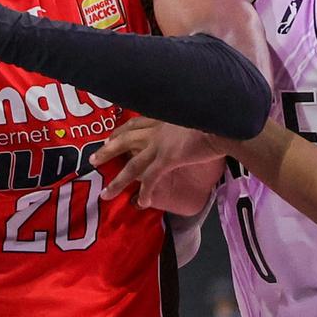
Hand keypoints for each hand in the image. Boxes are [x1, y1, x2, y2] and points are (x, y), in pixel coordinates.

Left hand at [90, 117, 221, 210]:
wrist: (222, 122)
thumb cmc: (214, 116)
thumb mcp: (192, 113)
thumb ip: (184, 121)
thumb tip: (188, 127)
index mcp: (162, 117)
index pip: (135, 123)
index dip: (120, 131)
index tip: (110, 136)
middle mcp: (156, 130)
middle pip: (124, 140)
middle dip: (107, 151)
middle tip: (93, 160)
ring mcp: (160, 145)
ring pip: (132, 165)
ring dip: (118, 181)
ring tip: (106, 193)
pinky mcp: (167, 158)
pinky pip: (151, 179)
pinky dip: (146, 192)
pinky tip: (142, 203)